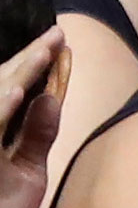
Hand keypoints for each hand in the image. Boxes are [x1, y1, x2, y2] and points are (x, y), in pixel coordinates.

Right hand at [0, 26, 66, 207]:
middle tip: (56, 35)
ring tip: (42, 53)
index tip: (60, 42)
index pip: (14, 90)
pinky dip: (0, 109)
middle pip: (1, 85)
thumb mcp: (25, 172)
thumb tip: (51, 97)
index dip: (35, 66)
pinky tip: (15, 92)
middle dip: (28, 61)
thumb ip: (37, 135)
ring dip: (16, 76)